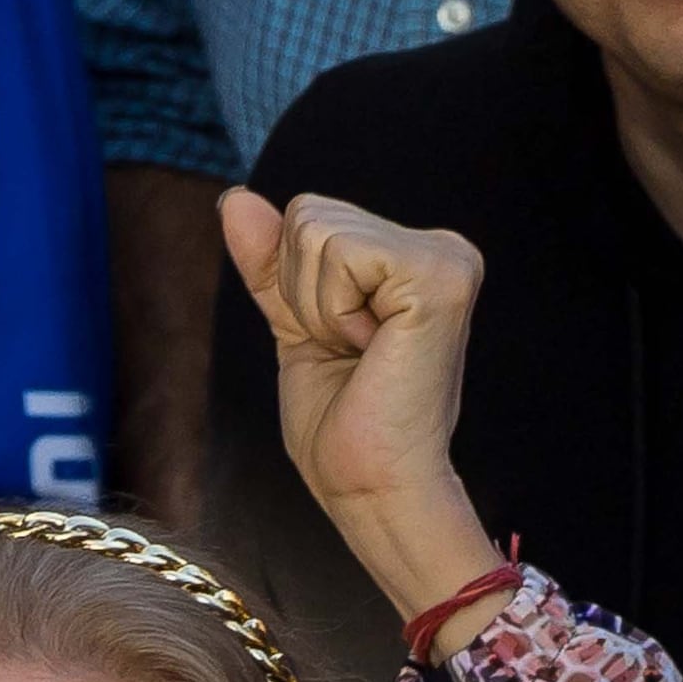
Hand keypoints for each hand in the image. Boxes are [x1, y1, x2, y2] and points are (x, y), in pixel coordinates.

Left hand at [219, 188, 510, 637]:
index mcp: (416, 256)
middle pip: (308, 213)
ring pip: (315, 228)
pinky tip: (372, 346)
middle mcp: (443, 247)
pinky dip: (331, 309)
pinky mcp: (439, 274)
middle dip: (303, 293)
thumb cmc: (341, 419)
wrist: (369, 483)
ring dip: (317, 306)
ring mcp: (447, 257)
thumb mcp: (294, 323)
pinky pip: (336, 252)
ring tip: (362, 352)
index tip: (340, 342)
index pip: (308, 215)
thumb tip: (235, 198)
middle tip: (351, 351)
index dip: (295, 286)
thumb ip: (271, 260)